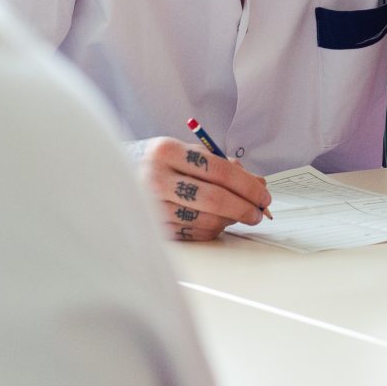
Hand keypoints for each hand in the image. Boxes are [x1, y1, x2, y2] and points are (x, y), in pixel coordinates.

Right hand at [130, 137, 271, 241]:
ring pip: (206, 219)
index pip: (219, 170)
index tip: (263, 194)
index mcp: (167, 151)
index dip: (247, 185)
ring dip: (230, 220)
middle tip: (258, 212)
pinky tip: (217, 221)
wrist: (123, 174)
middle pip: (214, 198)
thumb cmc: (165, 163)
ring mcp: (153, 206)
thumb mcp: (190, 153)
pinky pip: (195, 233)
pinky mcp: (154, 227)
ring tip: (238, 214)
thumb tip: (258, 184)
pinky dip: (214, 229)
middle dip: (244, 207)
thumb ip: (225, 165)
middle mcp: (156, 178)